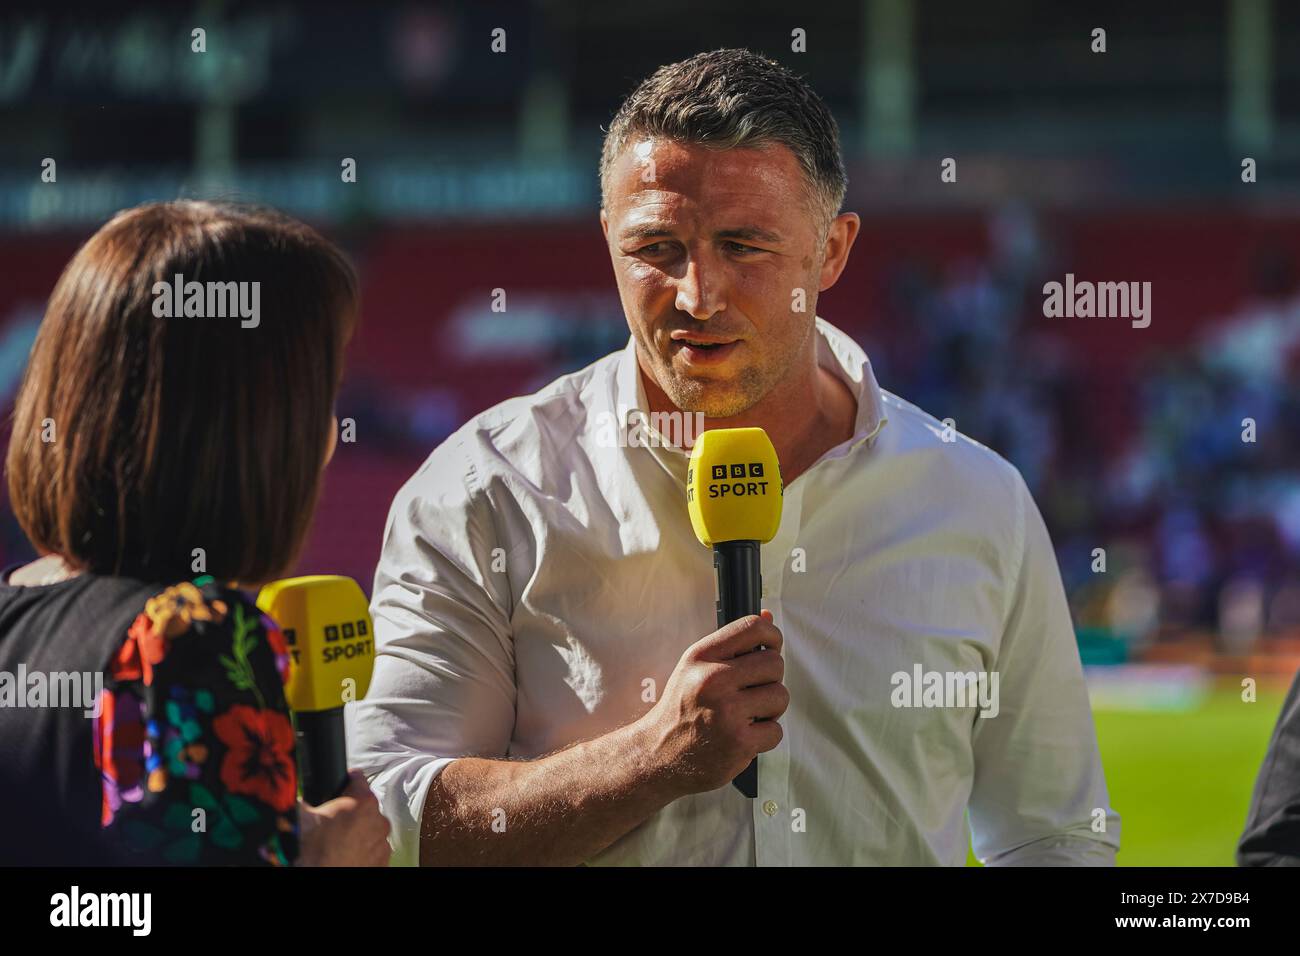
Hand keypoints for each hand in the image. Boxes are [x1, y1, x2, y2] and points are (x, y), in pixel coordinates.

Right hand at [296, 770, 391, 865]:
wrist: (324, 874)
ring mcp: (384, 840)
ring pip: (372, 827)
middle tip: (336, 821)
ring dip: (360, 830)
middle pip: (366, 806)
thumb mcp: (304, 818)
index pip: (358, 778)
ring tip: (341, 841)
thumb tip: (299, 797)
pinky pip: (375, 847)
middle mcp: (379, 819)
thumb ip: (307, 802)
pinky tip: (349, 853)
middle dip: (353, 810)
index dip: (348, 779)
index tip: (344, 782)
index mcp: (363, 801)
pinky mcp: (384, 858)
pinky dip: (365, 848)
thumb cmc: (316, 850)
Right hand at [636, 610, 787, 795]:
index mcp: (702, 656)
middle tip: (752, 692)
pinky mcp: (739, 742)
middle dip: (770, 680)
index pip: (752, 628)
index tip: (771, 648)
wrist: (658, 754)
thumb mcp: (696, 668)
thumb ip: (732, 644)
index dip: (772, 636)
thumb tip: (767, 616)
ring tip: (747, 715)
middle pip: (775, 664)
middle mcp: (713, 680)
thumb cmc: (681, 709)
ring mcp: (727, 712)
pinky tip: (743, 736)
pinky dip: (764, 736)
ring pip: (780, 696)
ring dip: (770, 709)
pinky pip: (776, 730)